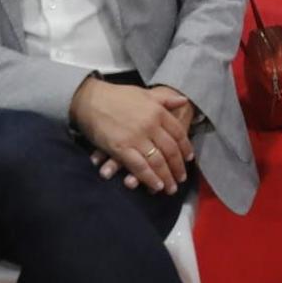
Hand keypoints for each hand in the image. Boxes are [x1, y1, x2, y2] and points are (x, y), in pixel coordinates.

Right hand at [69, 78, 189, 193]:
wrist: (91, 100)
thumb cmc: (119, 96)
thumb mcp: (145, 94)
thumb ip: (166, 99)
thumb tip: (184, 100)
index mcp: (158, 112)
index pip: (178, 133)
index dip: (185, 148)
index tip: (189, 159)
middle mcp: (151, 125)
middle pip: (170, 150)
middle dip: (177, 167)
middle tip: (181, 179)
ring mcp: (136, 138)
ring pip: (157, 161)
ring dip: (166, 177)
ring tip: (171, 188)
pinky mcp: (121, 148)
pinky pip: (139, 167)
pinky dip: (149, 178)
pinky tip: (156, 186)